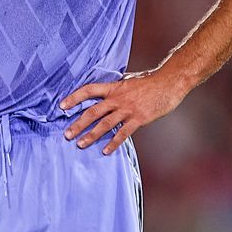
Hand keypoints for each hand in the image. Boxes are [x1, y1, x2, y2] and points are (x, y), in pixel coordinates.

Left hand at [58, 69, 187, 154]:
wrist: (169, 83)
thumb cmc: (149, 82)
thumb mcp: (127, 81)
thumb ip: (115, 89)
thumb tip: (104, 92)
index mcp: (113, 87)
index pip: (88, 90)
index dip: (74, 97)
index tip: (62, 106)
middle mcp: (117, 98)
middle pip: (93, 111)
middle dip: (78, 124)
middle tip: (67, 134)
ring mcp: (128, 109)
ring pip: (105, 123)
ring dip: (91, 135)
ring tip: (80, 144)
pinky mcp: (139, 118)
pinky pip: (123, 132)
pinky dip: (114, 142)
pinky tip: (106, 151)